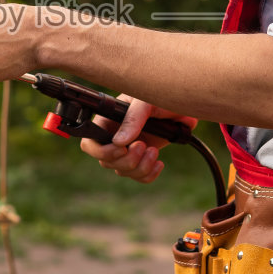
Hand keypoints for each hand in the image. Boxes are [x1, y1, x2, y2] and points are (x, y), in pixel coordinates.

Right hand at [79, 94, 195, 184]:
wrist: (182, 106)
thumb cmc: (160, 96)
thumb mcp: (145, 102)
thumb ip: (132, 119)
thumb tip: (119, 142)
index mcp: (108, 121)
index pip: (90, 143)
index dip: (101, 152)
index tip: (122, 149)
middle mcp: (114, 137)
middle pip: (106, 162)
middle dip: (126, 159)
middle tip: (143, 145)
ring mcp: (128, 150)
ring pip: (123, 171)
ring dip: (140, 167)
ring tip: (154, 151)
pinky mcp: (142, 159)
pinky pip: (138, 177)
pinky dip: (149, 174)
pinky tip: (159, 162)